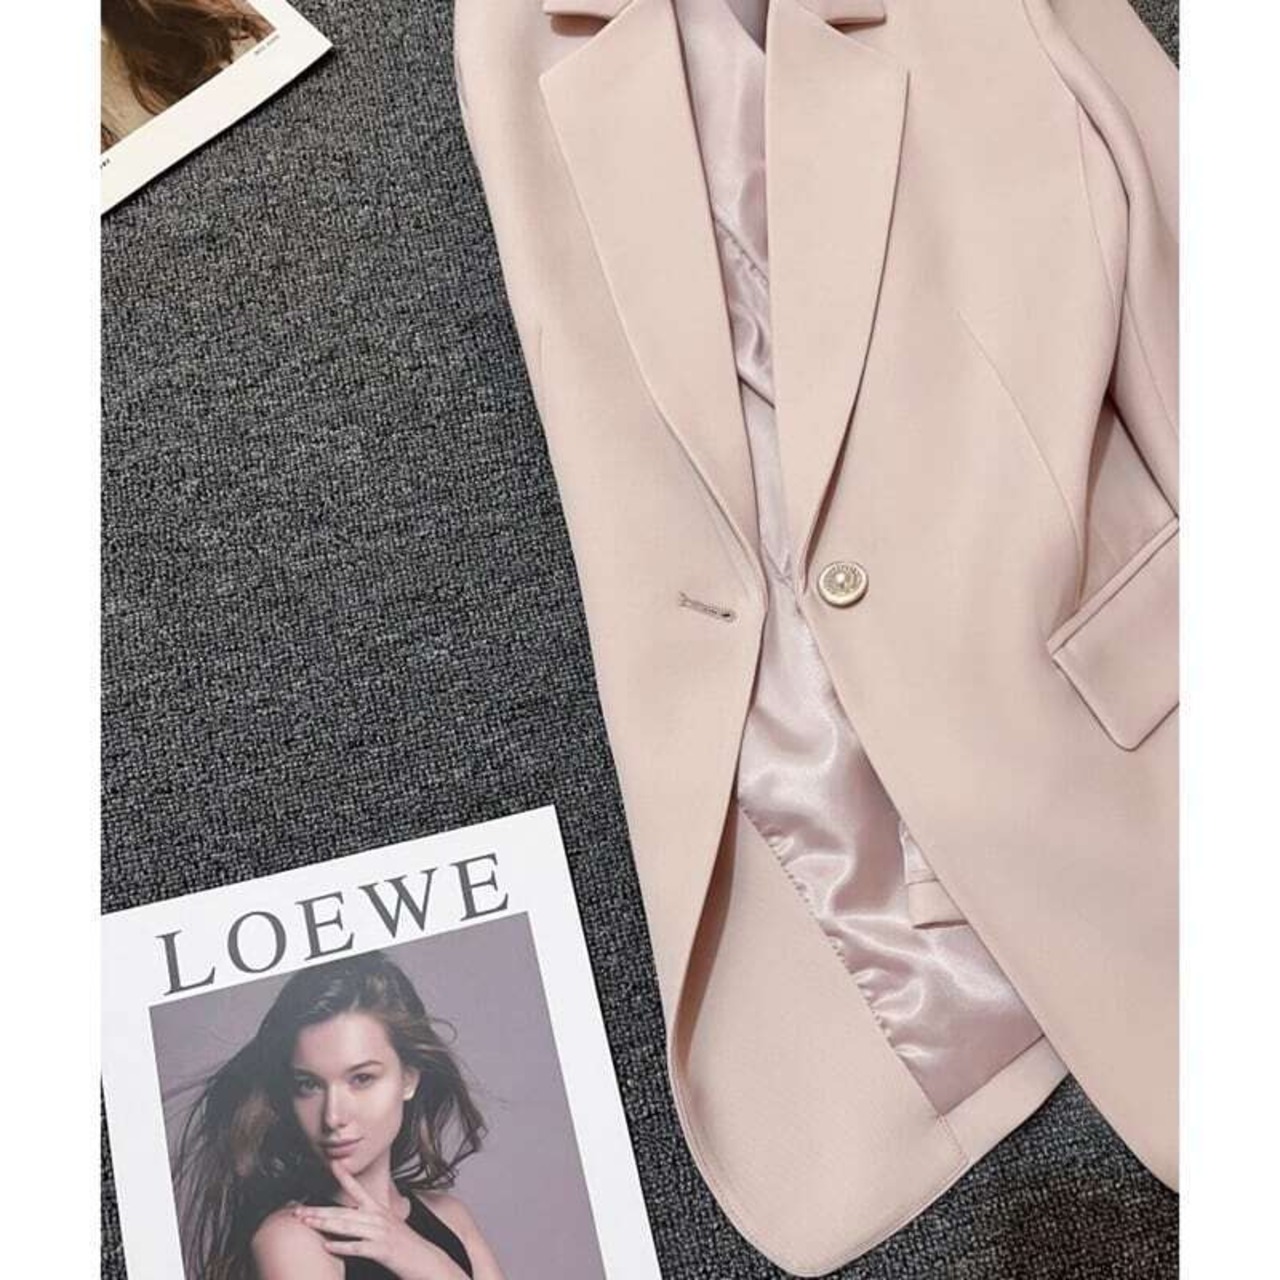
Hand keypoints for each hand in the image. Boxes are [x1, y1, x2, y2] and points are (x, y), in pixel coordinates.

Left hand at [292, 1160, 468, 1279]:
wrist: (427, 1262)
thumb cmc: (406, 1249)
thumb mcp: (390, 1229)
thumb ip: (371, 1223)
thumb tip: (351, 1223)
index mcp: (380, 1211)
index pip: (359, 1190)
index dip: (345, 1176)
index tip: (332, 1163)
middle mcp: (379, 1217)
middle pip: (343, 1212)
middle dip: (318, 1211)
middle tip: (297, 1211)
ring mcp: (381, 1233)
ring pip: (347, 1226)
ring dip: (324, 1225)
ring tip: (306, 1223)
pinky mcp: (382, 1250)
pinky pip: (358, 1247)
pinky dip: (341, 1246)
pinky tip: (328, 1246)